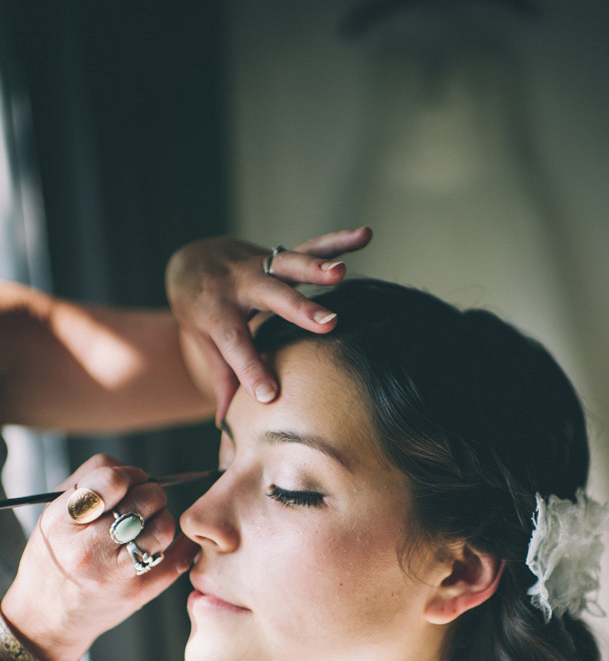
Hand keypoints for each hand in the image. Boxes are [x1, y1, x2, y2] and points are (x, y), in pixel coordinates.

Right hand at [0, 455, 197, 660]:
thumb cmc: (53, 559)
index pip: (110, 480)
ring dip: (163, 518)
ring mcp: (114, 573)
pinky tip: (170, 540)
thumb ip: (89, 484)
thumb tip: (132, 471)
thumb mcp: (54, 516)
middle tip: (144, 502)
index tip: (130, 480)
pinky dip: (181, 544)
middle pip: (144, 500)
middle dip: (151, 493)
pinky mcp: (138, 592)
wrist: (48, 617)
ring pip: (163, 526)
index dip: (129, 473)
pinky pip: (176, 558)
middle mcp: (87, 548)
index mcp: (62, 522)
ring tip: (149, 525)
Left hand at [165, 226, 371, 422]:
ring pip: (290, 264)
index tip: (269, 395)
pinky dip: (338, 241)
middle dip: (298, 309)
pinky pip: (311, 246)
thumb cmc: (201, 312)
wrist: (191, 260)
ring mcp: (259, 265)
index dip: (251, 370)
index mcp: (216, 313)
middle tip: (328, 323)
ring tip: (341, 273)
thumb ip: (222, 379)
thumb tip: (224, 424)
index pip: (235, 344)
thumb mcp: (205, 344)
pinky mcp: (279, 255)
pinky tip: (365, 235)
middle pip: (270, 296)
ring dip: (317, 268)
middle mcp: (237, 285)